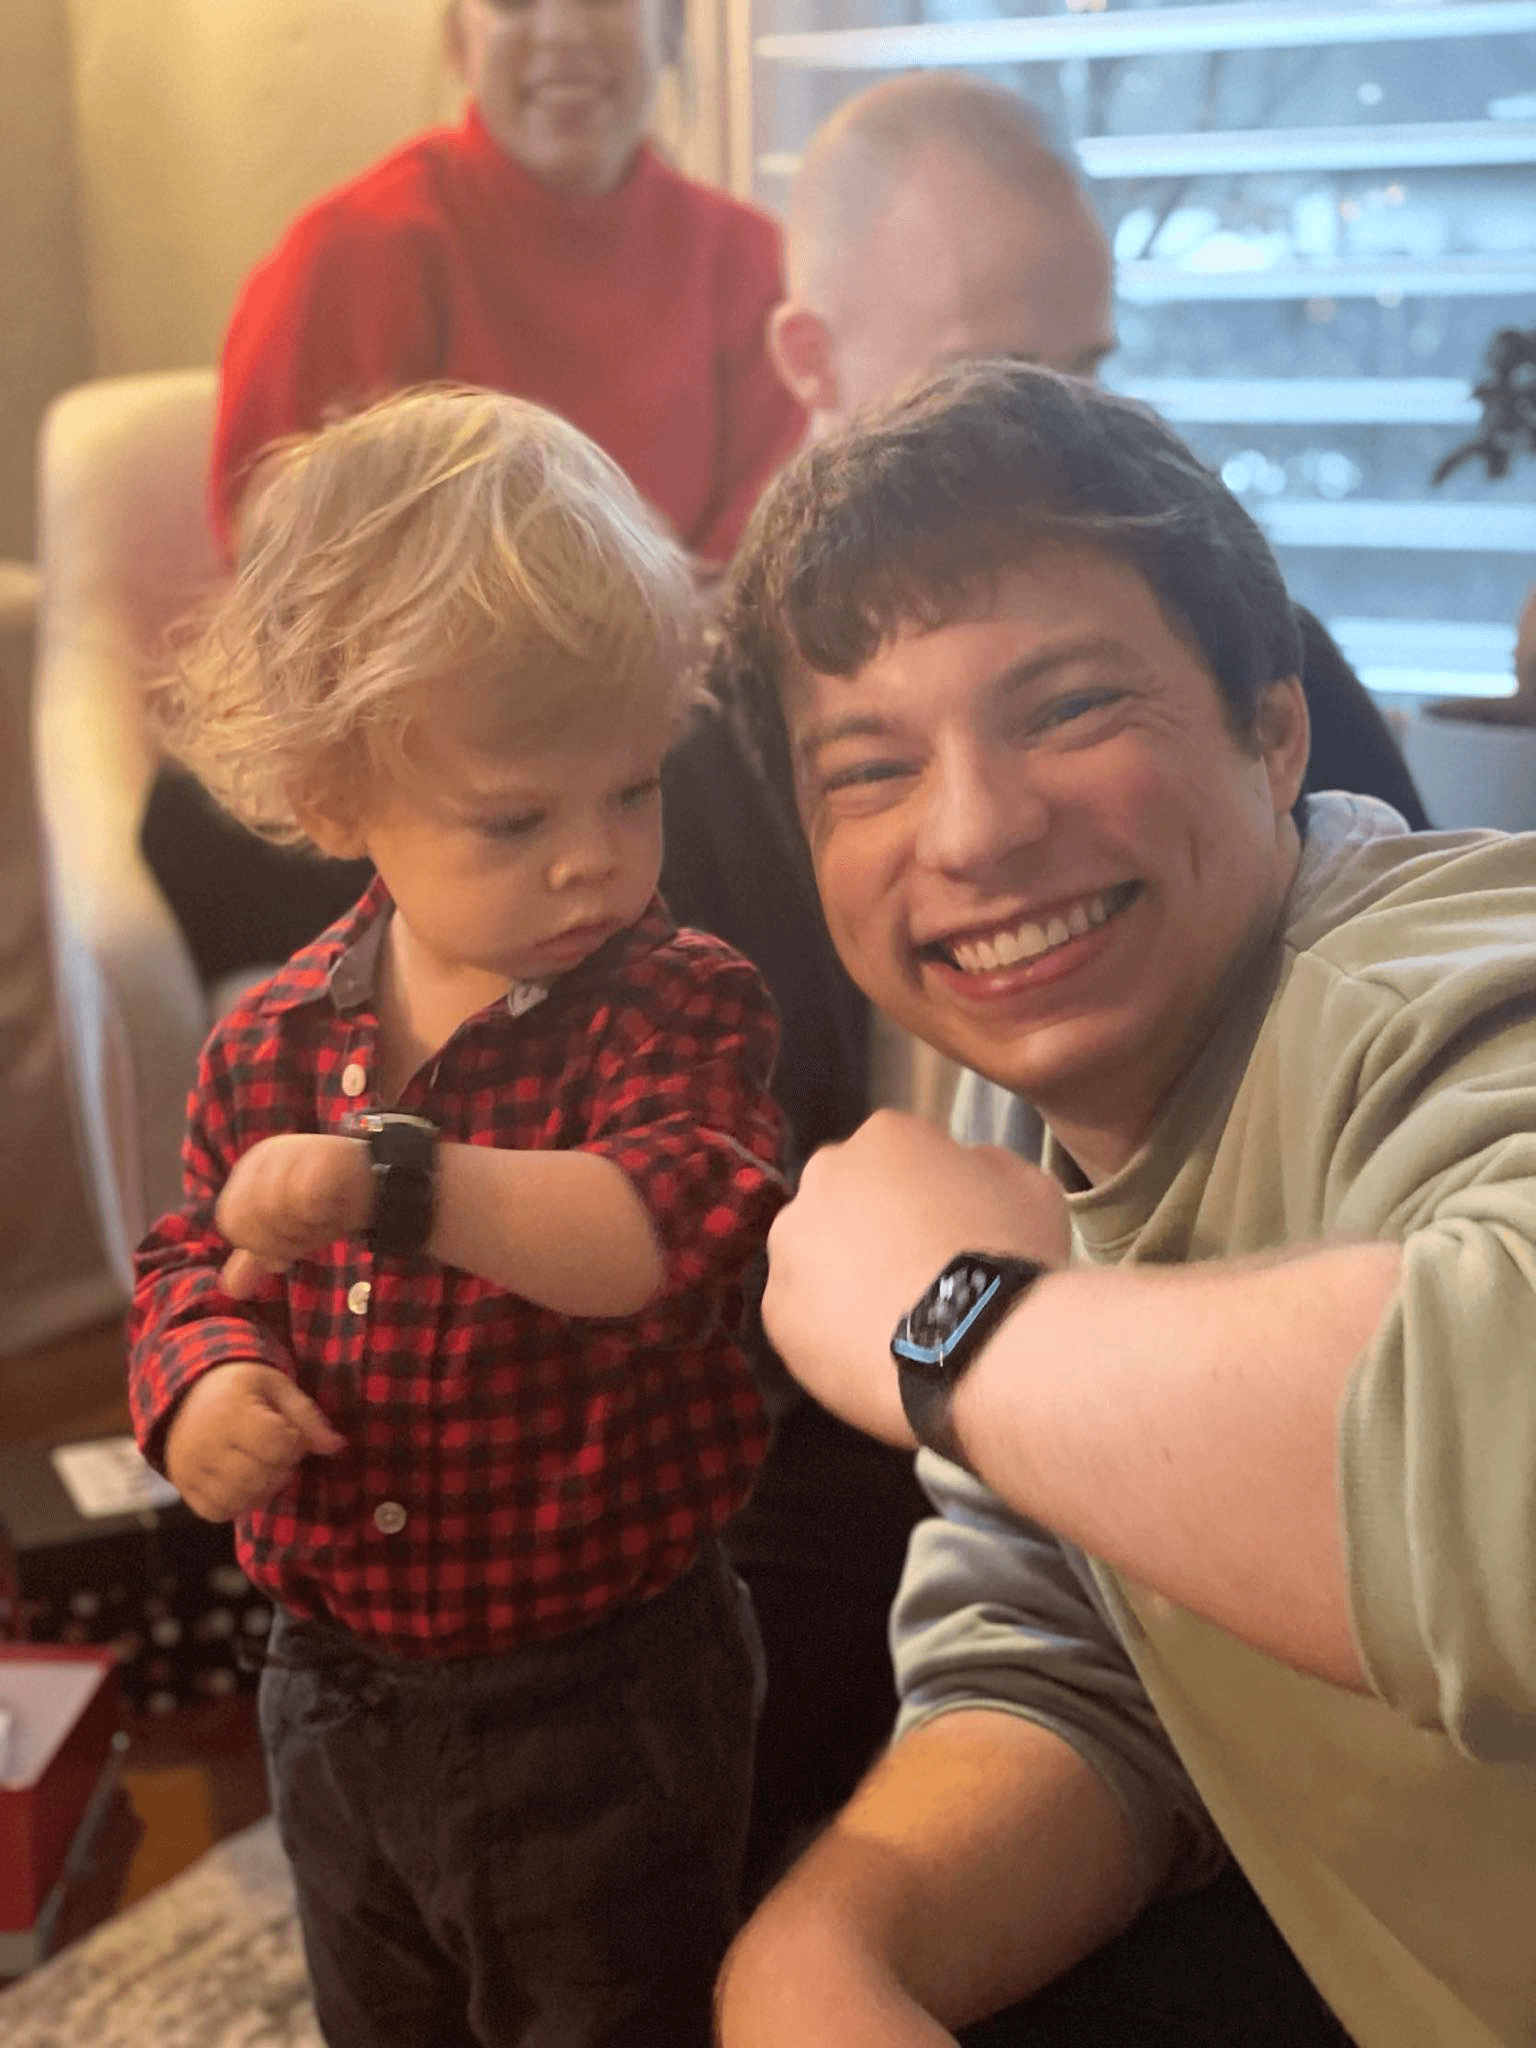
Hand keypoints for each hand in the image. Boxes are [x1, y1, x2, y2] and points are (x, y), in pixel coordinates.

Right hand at [165, 1360, 344, 1520]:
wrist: (188, 1390)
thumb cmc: (241, 1387)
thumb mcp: (277, 1386)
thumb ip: (307, 1416)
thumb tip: (337, 1446)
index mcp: (231, 1412)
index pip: (276, 1445)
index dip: (294, 1443)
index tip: (288, 1432)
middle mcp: (205, 1444)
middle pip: (258, 1477)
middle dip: (280, 1468)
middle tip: (276, 1451)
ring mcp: (190, 1469)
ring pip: (238, 1499)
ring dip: (261, 1489)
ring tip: (260, 1464)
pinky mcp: (183, 1486)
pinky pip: (215, 1512)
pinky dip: (236, 1503)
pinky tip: (242, 1481)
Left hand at [215, 1133, 370, 1297]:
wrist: (378, 1182)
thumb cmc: (329, 1205)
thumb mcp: (289, 1232)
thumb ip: (258, 1256)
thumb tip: (232, 1289)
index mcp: (250, 1171)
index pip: (231, 1221)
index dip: (260, 1243)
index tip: (290, 1242)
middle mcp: (265, 1157)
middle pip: (249, 1218)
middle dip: (281, 1239)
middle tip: (309, 1231)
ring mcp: (293, 1152)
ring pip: (274, 1210)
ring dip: (303, 1229)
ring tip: (323, 1218)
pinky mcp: (322, 1155)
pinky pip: (304, 1197)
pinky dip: (318, 1213)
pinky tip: (332, 1208)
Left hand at [762, 1111, 1070, 1445]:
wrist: (976, 1350)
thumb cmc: (1009, 1258)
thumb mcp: (1027, 1185)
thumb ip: (983, 1166)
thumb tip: (964, 1170)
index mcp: (884, 1135)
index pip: (900, 1152)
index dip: (928, 1191)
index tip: (951, 1226)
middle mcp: (823, 1176)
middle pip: (846, 1196)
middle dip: (873, 1225)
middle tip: (916, 1272)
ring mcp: (791, 1244)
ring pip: (816, 1254)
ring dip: (844, 1274)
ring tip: (892, 1319)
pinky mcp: (776, 1309)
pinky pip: (803, 1312)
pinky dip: (828, 1327)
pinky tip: (870, 1350)